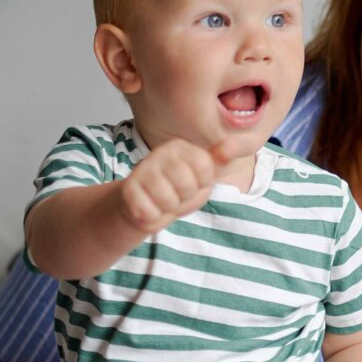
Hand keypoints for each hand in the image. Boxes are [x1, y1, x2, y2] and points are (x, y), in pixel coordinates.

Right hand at [115, 137, 238, 234]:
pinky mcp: (128, 189)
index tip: (193, 183)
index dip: (202, 183)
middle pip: (187, 185)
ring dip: (168, 208)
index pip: (206, 169)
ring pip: (168, 201)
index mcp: (180, 147)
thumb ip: (219, 161)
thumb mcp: (203, 175)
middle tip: (176, 194)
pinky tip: (149, 207)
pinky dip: (153, 217)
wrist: (145, 205)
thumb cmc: (177, 190)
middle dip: (185, 198)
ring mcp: (142, 170)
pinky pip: (150, 212)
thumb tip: (233, 144)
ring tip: (163, 201)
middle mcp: (159, 153)